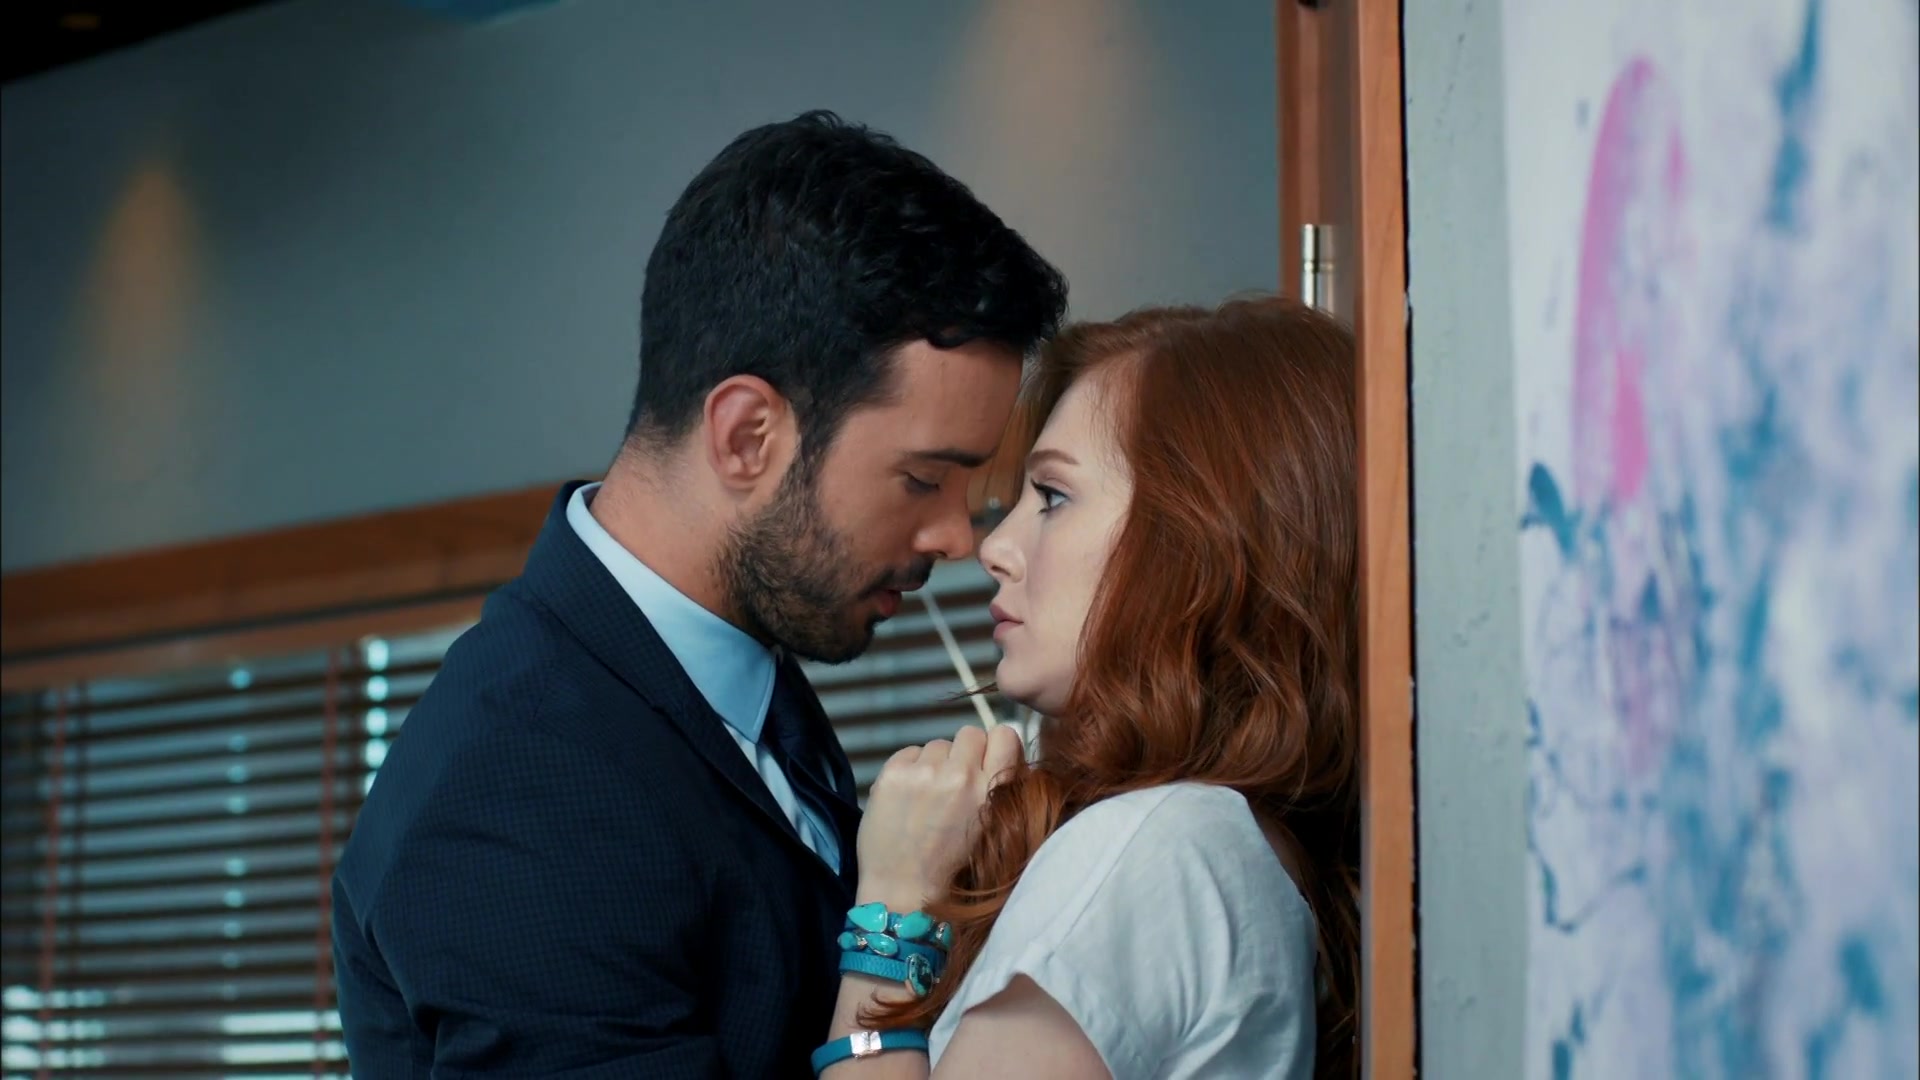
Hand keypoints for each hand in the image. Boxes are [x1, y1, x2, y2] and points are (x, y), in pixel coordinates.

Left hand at [855, 722, 1025, 910]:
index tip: (985, 762)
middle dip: (963, 754)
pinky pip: (909, 752)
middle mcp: (961, 776)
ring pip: (937, 744)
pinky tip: (906, 798)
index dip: (995, 746)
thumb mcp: (990, 828)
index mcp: (991, 791)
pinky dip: (909, 769)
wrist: (903, 892)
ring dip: (934, 764)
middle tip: (951, 782)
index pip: (1006, 734)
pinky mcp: (893, 773)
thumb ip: (996, 789)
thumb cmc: (950, 868)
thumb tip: (996, 757)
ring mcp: (925, 772)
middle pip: (970, 734)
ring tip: (925, 798)